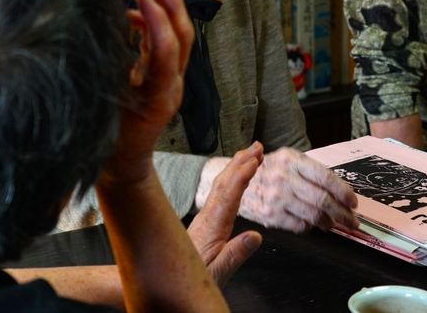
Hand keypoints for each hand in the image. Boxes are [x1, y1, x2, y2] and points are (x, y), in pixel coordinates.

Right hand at [105, 0, 193, 182]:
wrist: (123, 167)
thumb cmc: (109, 147)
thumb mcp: (102, 116)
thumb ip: (104, 83)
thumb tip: (90, 47)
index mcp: (160, 97)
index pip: (166, 51)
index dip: (157, 20)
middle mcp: (171, 86)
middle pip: (182, 37)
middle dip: (171, 3)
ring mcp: (169, 81)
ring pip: (176, 37)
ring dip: (162, 7)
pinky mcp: (161, 77)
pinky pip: (163, 44)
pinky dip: (151, 23)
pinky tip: (131, 10)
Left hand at [187, 142, 263, 286]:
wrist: (169, 281)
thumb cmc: (193, 276)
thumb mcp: (218, 272)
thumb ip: (235, 254)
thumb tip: (255, 237)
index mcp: (213, 226)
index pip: (229, 195)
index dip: (242, 175)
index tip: (254, 160)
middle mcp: (208, 217)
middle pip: (225, 182)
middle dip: (241, 161)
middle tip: (256, 146)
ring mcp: (206, 217)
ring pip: (221, 185)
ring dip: (236, 166)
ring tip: (250, 154)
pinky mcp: (206, 220)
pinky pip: (220, 192)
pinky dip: (231, 179)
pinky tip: (236, 177)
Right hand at [237, 147, 358, 233]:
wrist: (234, 179)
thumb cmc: (267, 169)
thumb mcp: (287, 160)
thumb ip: (310, 172)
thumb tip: (340, 191)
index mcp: (291, 159)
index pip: (325, 177)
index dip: (343, 192)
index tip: (353, 202)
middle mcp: (284, 177)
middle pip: (322, 199)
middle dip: (342, 213)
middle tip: (351, 221)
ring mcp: (276, 197)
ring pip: (313, 215)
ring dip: (328, 223)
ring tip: (333, 224)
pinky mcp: (270, 215)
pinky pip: (299, 226)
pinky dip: (310, 227)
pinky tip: (312, 225)